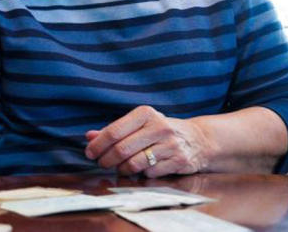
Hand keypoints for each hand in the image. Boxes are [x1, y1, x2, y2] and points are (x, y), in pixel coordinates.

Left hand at [84, 105, 210, 177]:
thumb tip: (89, 137)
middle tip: (102, 163)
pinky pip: (150, 173)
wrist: (198, 139)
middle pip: (122, 149)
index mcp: (145, 114)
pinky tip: (140, 169)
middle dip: (106, 160)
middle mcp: (159, 127)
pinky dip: (140, 174)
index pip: (114, 131)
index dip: (98, 145)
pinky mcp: (179, 161)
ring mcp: (170, 144)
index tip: (90, 153)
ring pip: (135, 164)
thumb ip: (114, 130)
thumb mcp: (139, 124)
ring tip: (119, 168)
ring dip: (122, 169)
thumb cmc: (159, 131)